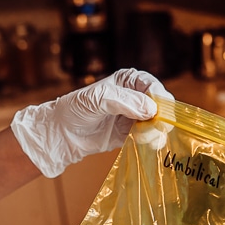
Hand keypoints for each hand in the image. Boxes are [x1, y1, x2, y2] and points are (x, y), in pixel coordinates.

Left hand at [11, 68, 172, 177]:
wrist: (62, 133)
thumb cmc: (76, 109)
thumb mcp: (98, 100)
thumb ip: (124, 102)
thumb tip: (151, 109)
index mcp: (128, 81)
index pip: (152, 86)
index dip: (159, 98)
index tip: (158, 112)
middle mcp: (135, 96)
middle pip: (160, 104)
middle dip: (161, 116)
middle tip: (158, 128)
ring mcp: (135, 116)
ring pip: (158, 122)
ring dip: (157, 130)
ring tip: (149, 139)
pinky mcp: (133, 133)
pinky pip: (149, 136)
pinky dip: (152, 140)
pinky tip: (147, 143)